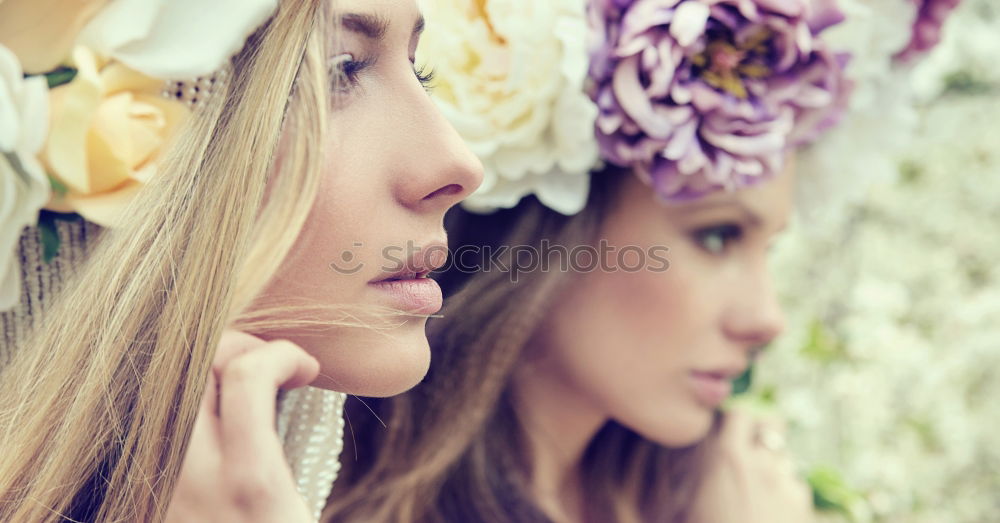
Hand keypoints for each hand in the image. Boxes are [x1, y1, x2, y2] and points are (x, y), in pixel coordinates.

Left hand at [165, 330, 319, 522]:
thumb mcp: (297, 507)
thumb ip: (288, 451)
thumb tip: (288, 390)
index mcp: (249, 478)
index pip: (247, 375)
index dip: (282, 353)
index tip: (306, 369)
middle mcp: (194, 476)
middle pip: (194, 363)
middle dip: (236, 344)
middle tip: (269, 364)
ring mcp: (159, 482)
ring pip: (165, 385)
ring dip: (207, 370)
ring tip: (239, 383)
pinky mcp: (137, 491)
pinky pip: (152, 420)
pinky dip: (186, 400)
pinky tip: (211, 413)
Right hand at [686, 410, 813, 522]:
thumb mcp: (690, 505)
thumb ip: (700, 475)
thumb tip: (703, 465)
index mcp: (727, 458)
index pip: (741, 414)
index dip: (738, 419)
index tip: (732, 429)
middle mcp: (761, 463)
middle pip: (773, 424)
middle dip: (766, 431)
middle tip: (754, 448)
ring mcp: (786, 482)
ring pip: (785, 458)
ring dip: (775, 466)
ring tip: (759, 492)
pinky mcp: (803, 504)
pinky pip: (796, 486)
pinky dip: (787, 493)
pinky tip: (773, 513)